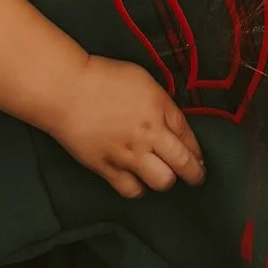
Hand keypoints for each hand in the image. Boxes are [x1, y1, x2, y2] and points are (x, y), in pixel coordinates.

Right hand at [48, 54, 205, 199]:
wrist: (68, 90)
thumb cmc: (104, 78)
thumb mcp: (143, 80)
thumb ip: (161, 103)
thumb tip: (172, 121)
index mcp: (160, 110)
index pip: (189, 138)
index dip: (197, 152)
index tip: (199, 158)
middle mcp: (149, 136)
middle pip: (184, 165)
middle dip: (195, 174)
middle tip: (196, 177)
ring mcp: (129, 155)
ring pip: (162, 182)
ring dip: (166, 180)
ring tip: (162, 176)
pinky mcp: (107, 169)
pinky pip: (131, 190)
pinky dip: (138, 188)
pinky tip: (137, 180)